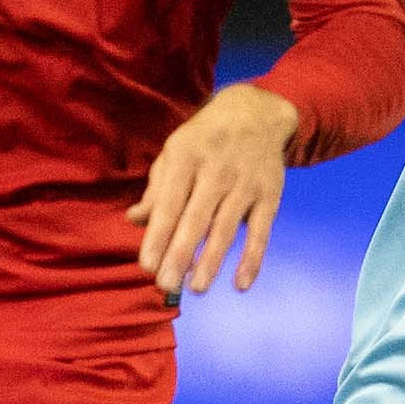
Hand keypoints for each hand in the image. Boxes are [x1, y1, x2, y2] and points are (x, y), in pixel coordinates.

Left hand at [130, 83, 300, 297]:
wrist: (257, 114)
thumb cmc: (205, 139)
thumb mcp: (175, 152)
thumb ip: (157, 188)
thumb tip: (135, 219)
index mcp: (186, 158)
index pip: (170, 203)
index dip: (158, 235)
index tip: (147, 266)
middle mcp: (217, 170)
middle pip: (196, 219)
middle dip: (180, 254)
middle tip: (166, 285)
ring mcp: (245, 184)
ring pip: (226, 229)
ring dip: (211, 261)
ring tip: (196, 288)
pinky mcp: (269, 196)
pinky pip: (260, 232)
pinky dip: (253, 259)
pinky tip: (241, 284)